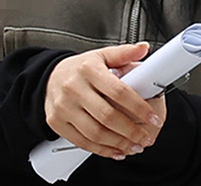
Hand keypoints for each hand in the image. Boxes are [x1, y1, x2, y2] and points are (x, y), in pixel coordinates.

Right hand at [44, 43, 165, 160]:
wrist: (48, 78)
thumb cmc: (79, 69)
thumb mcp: (101, 55)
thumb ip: (124, 53)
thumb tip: (143, 49)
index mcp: (89, 70)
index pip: (118, 91)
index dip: (138, 107)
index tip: (152, 117)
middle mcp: (74, 89)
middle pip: (107, 116)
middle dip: (131, 131)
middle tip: (146, 138)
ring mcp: (64, 108)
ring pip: (95, 133)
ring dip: (118, 143)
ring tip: (135, 146)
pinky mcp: (57, 123)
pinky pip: (81, 141)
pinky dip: (101, 149)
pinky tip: (116, 150)